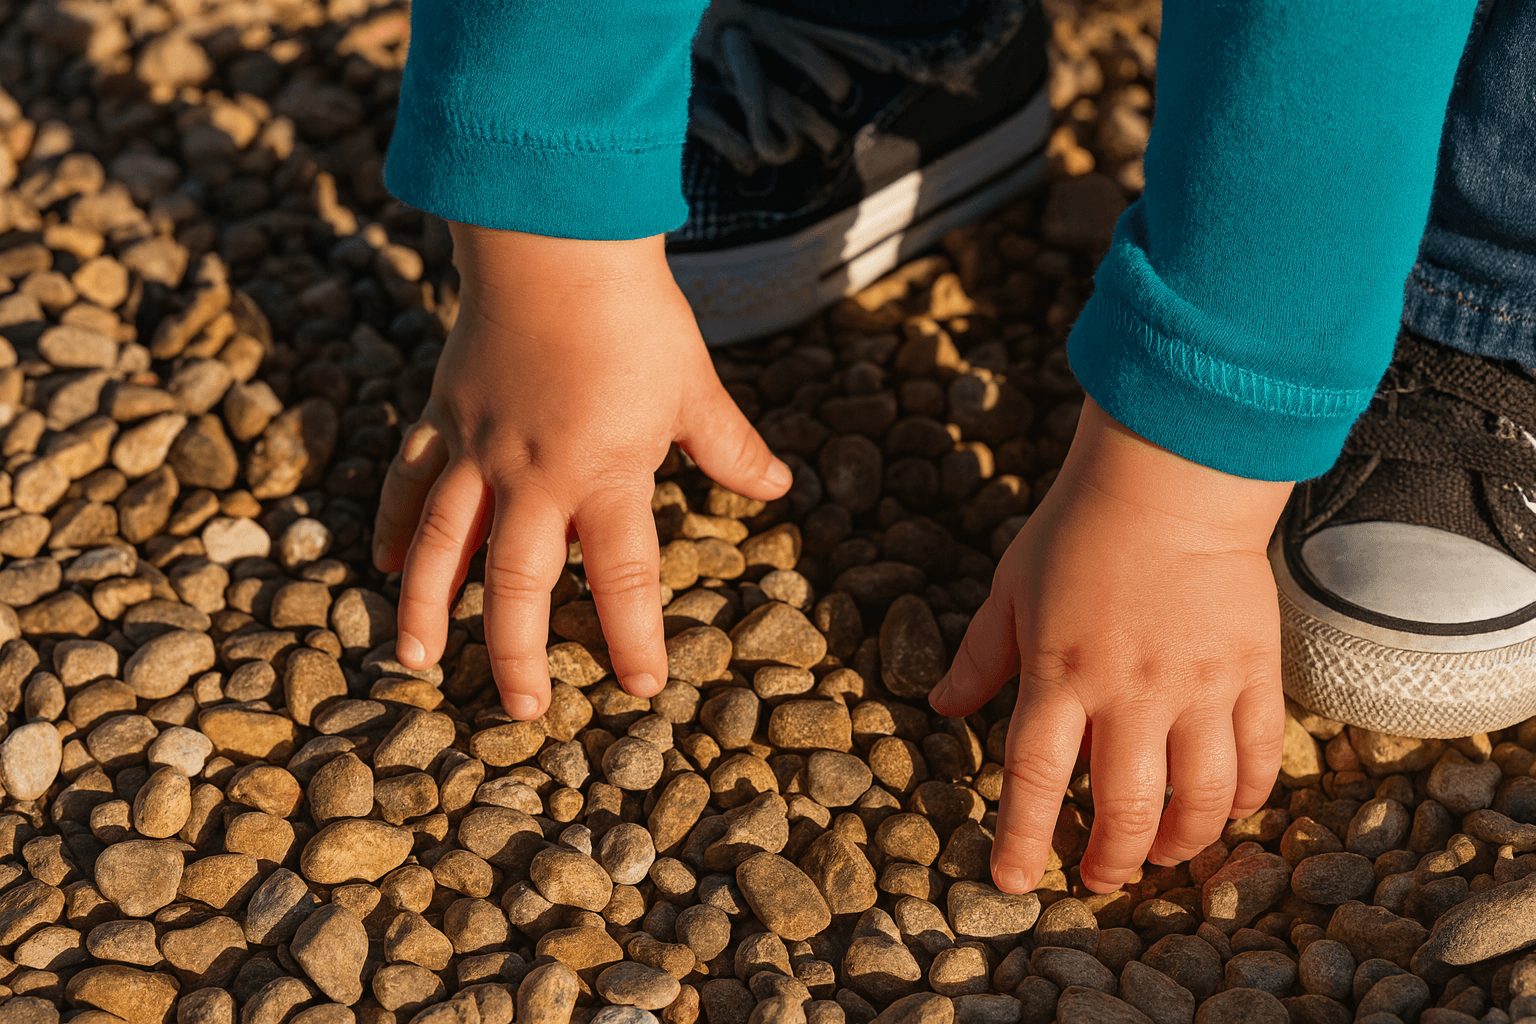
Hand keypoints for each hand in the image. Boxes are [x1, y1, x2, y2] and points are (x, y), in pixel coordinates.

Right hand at [373, 225, 790, 717]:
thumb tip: (777, 488)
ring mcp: (478, 452)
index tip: (642, 686)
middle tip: (520, 710)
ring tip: (416, 664)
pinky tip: (378, 564)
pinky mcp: (442, 419)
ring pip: (442, 546)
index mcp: (605, 476)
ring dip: (427, 609)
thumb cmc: (635, 316)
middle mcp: (534, 478)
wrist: (557, 240)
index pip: (623, 578)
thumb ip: (731, 449)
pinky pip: (408, 481)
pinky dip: (390, 523)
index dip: (634, 638)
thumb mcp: (694, 388)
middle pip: (517, 584)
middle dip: (517, 654)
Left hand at [930, 397, 1291, 893]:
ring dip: (1178, 843)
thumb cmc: (1079, 533)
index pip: (1035, 777)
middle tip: (1098, 876)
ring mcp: (1197, 685)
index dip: (1022, 839)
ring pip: (1199, 798)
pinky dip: (1245, 798)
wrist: (1171, 480)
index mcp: (1060, 672)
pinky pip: (1259, 758)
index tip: (1013, 882)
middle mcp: (1129, 690)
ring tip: (1160, 854)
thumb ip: (981, 656)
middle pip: (1123, 806)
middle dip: (1109, 859)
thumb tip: (941, 706)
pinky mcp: (1252, 673)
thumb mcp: (1011, 590)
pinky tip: (1225, 810)